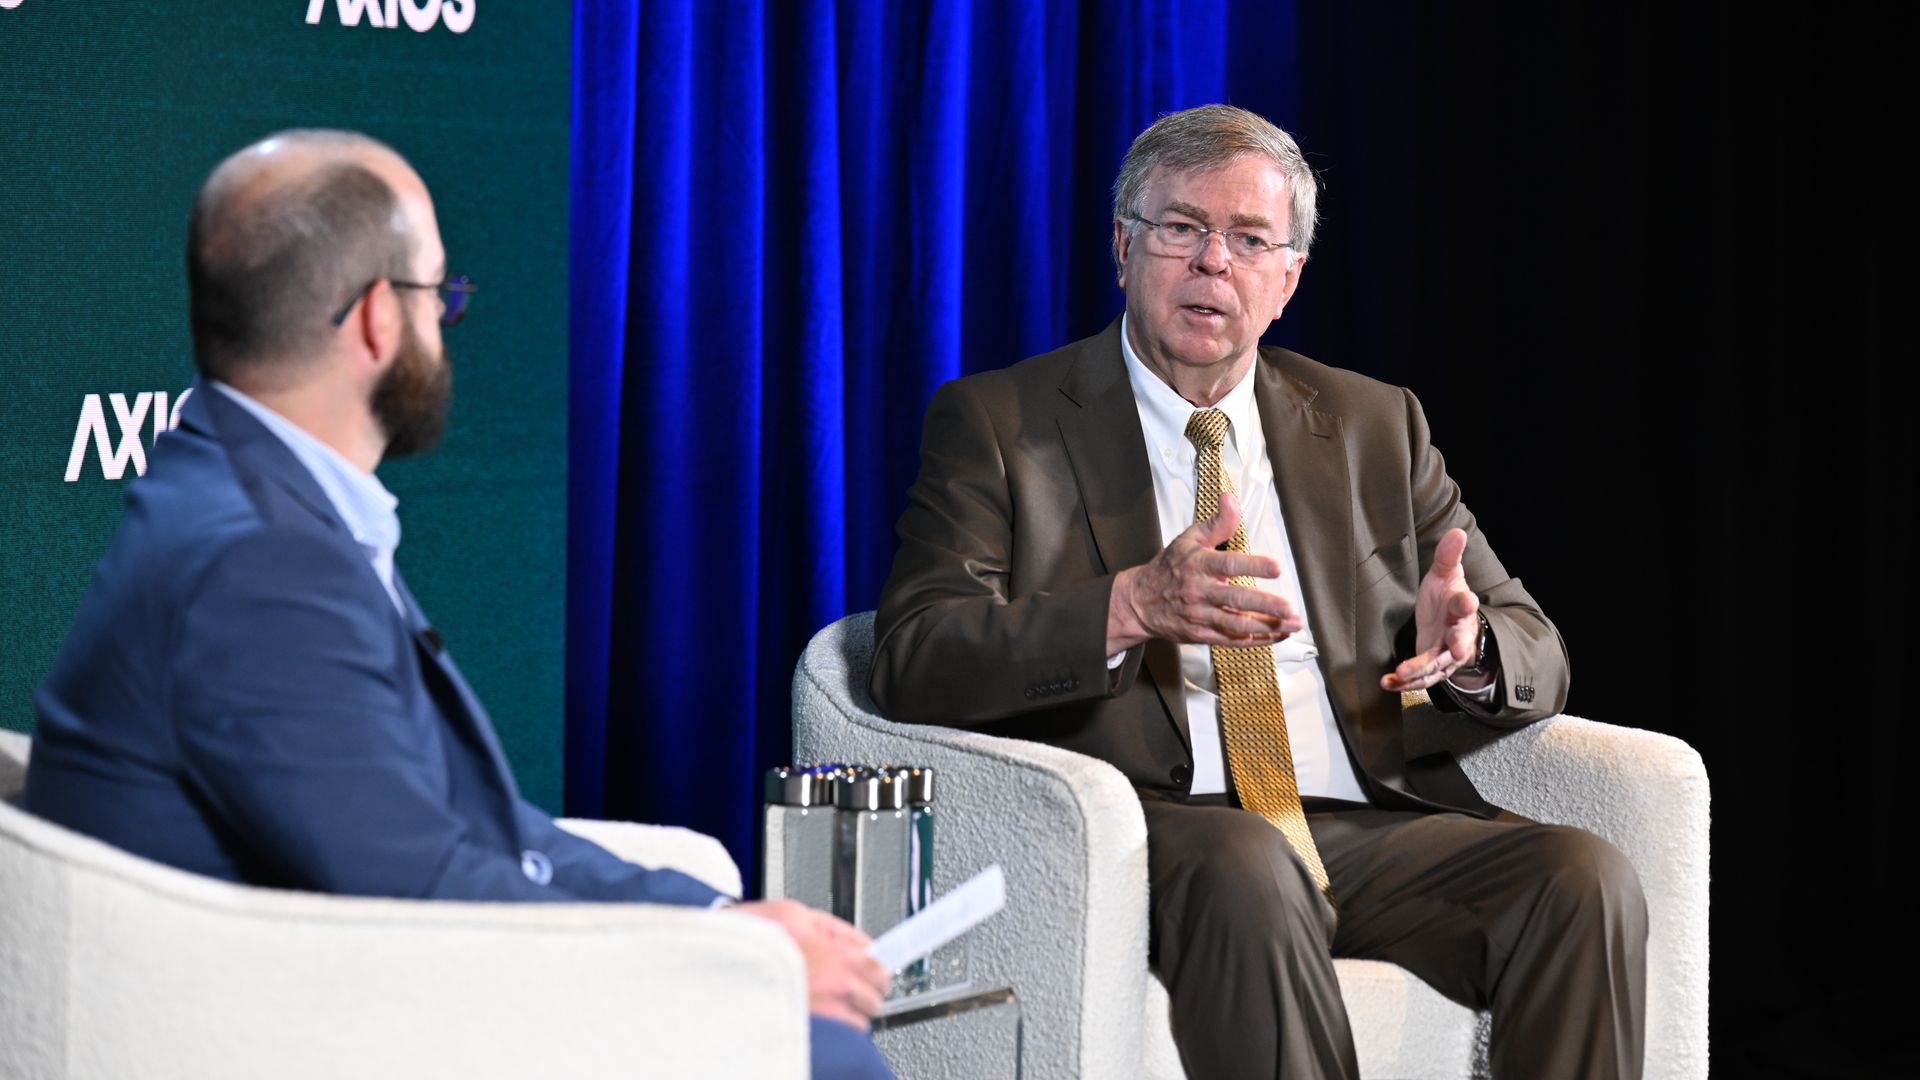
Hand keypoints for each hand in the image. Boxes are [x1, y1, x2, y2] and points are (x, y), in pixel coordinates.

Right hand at [734, 900, 889, 1029]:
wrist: (717, 962)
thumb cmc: (747, 937)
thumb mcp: (794, 913)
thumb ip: (833, 928)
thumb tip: (859, 942)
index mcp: (836, 954)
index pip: (879, 967)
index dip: (874, 969)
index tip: (874, 972)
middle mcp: (836, 986)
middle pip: (875, 997)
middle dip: (864, 992)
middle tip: (846, 986)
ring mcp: (825, 1014)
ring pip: (858, 1021)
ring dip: (847, 1013)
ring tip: (823, 1002)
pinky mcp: (813, 1034)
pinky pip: (838, 1038)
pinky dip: (833, 1031)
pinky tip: (814, 1017)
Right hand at [1107, 491, 1304, 653]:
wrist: (1139, 602)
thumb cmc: (1169, 568)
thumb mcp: (1189, 539)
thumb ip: (1217, 523)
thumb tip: (1231, 499)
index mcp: (1198, 564)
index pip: (1229, 564)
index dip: (1254, 565)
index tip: (1277, 567)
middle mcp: (1199, 591)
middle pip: (1236, 599)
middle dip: (1266, 605)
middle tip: (1289, 607)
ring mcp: (1200, 616)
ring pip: (1237, 625)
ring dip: (1268, 626)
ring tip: (1292, 623)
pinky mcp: (1201, 635)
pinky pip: (1232, 640)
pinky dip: (1257, 640)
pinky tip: (1277, 635)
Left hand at [1380, 527, 1487, 692]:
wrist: (1449, 624)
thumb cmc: (1446, 598)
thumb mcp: (1445, 574)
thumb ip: (1448, 556)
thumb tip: (1457, 531)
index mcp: (1460, 608)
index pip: (1466, 604)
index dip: (1466, 602)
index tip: (1468, 599)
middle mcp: (1458, 634)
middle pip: (1460, 641)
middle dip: (1458, 645)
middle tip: (1456, 649)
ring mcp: (1445, 654)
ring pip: (1436, 665)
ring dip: (1419, 670)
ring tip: (1401, 672)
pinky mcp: (1431, 667)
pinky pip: (1420, 678)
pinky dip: (1403, 683)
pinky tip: (1387, 683)